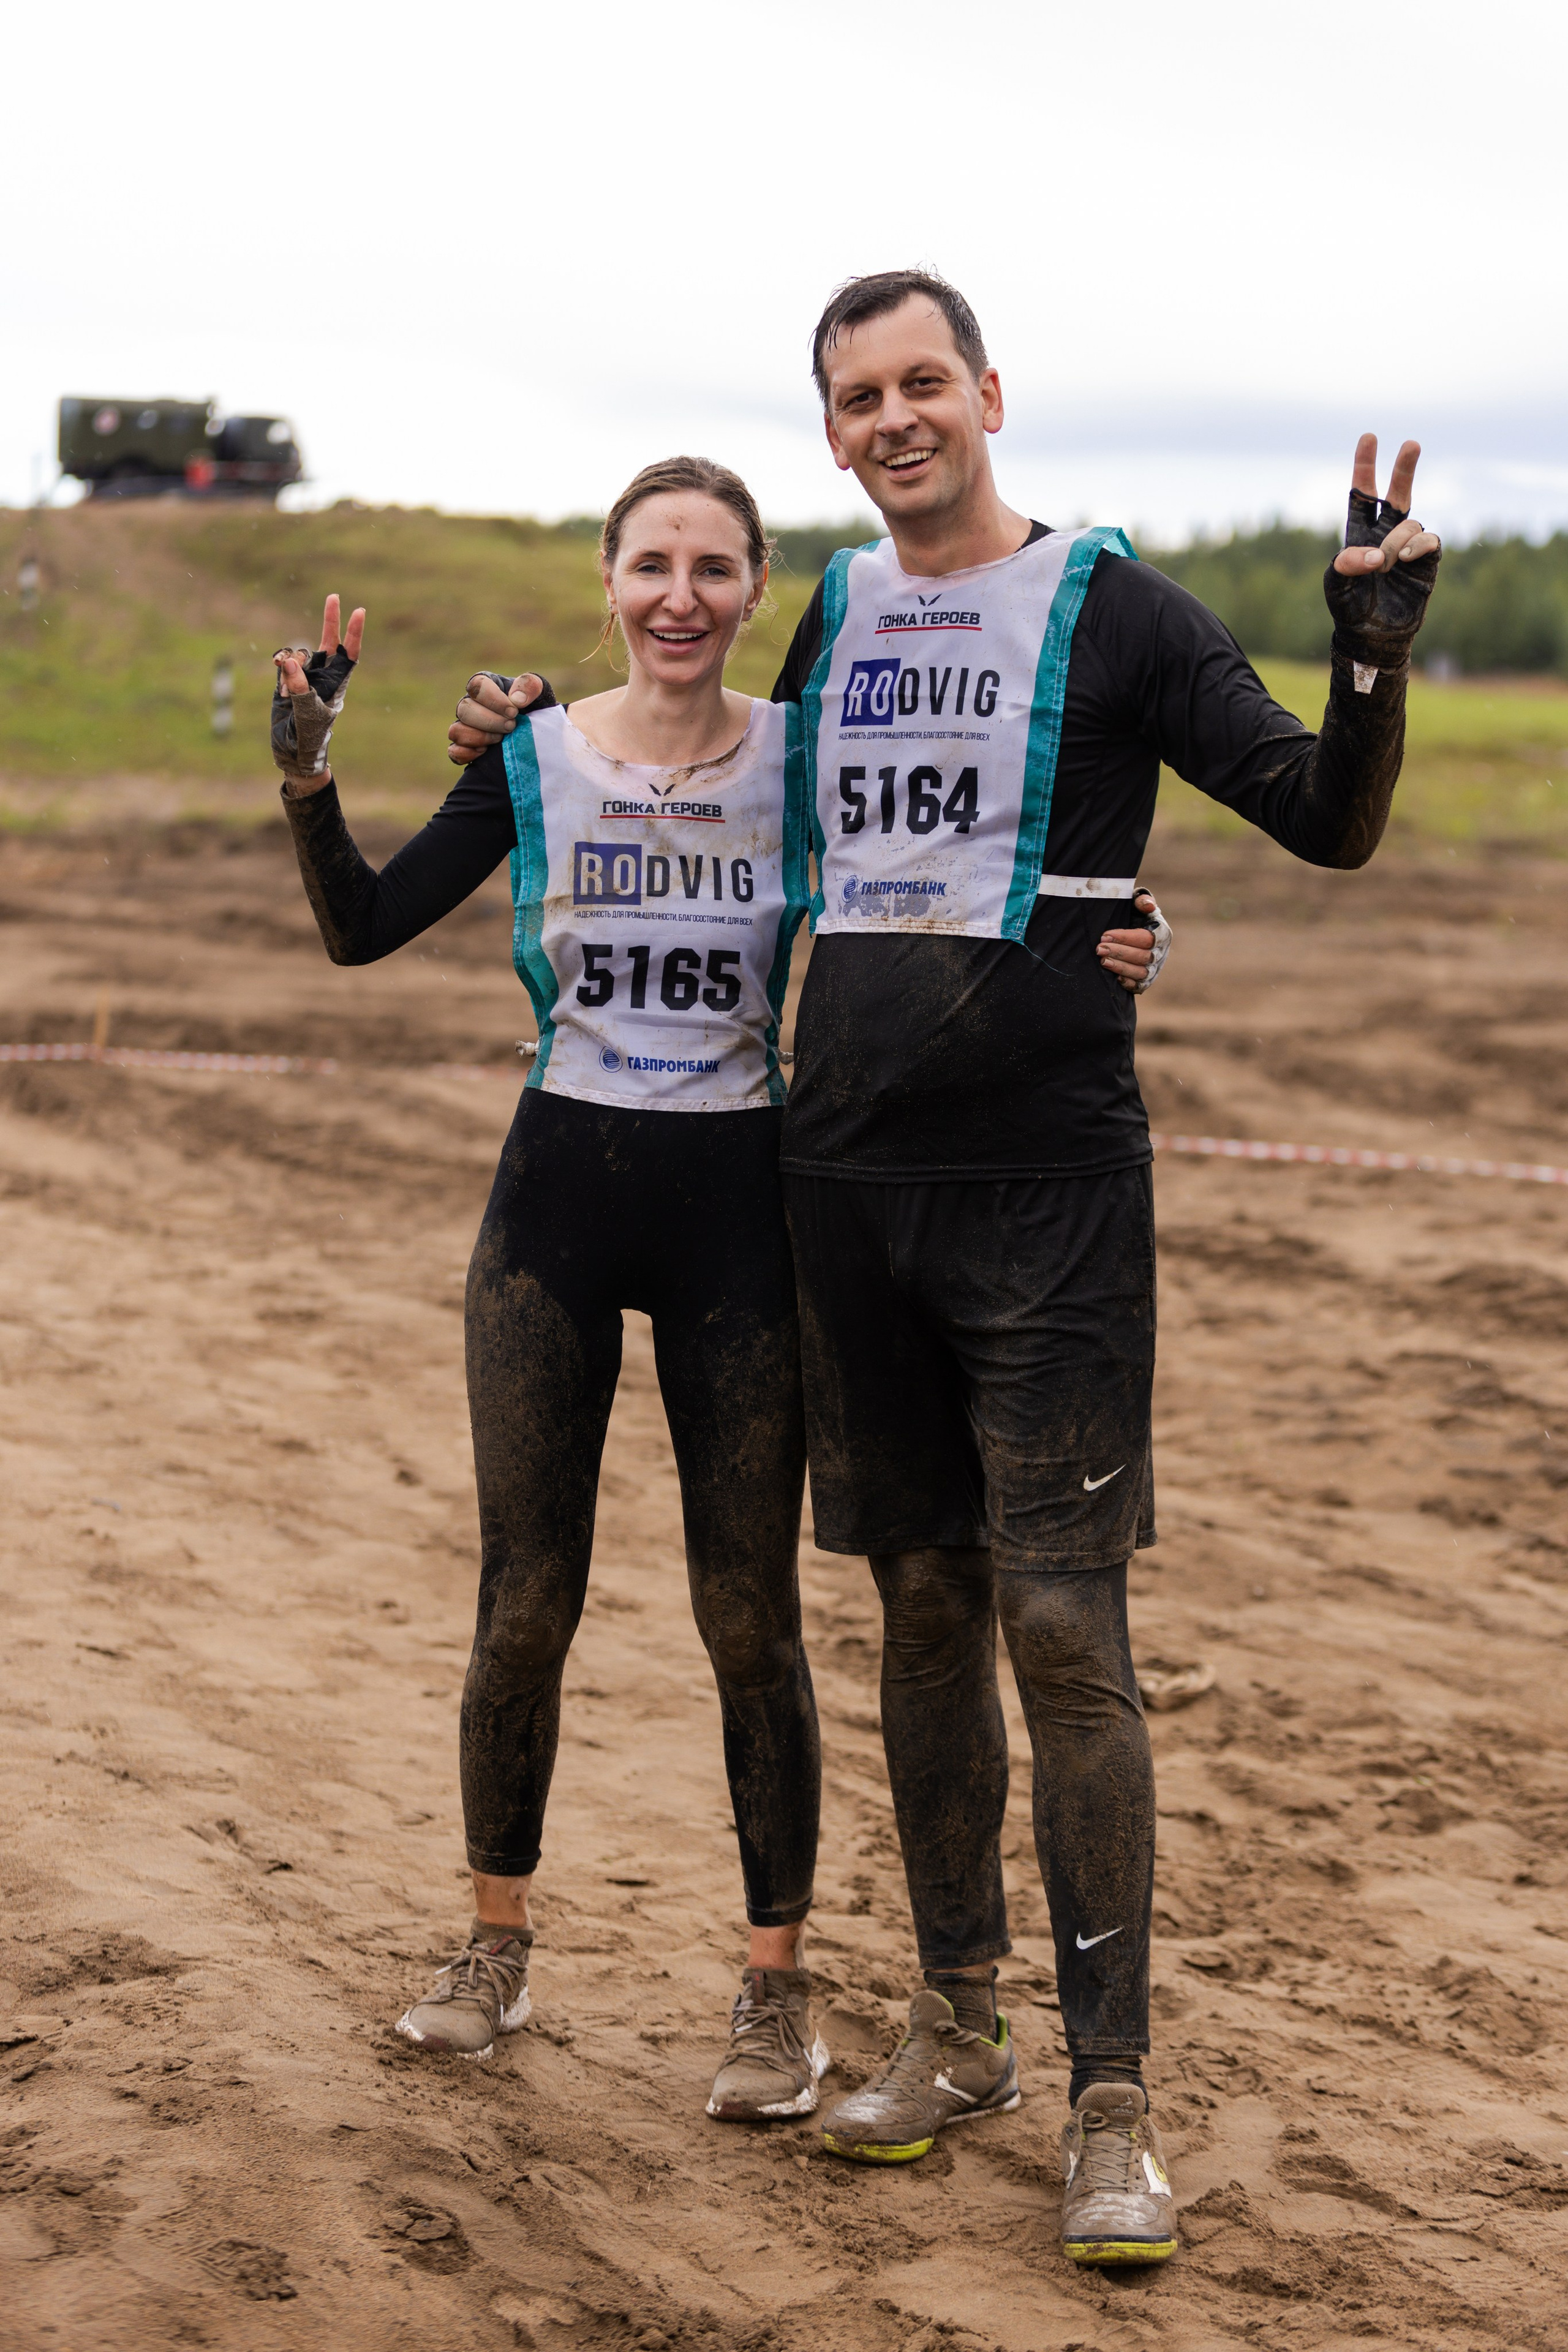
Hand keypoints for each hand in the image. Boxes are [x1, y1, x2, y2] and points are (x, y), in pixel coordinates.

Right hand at [272, 593, 365, 793]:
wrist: (293, 753)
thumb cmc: (309, 738)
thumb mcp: (306, 714)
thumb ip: (298, 688)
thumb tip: (289, 661)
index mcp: (336, 684)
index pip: (349, 654)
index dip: (354, 633)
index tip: (359, 611)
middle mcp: (323, 677)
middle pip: (329, 643)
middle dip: (331, 620)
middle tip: (334, 596)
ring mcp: (304, 677)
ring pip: (298, 653)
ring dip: (291, 664)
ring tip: (287, 691)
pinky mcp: (286, 681)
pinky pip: (283, 663)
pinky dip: (280, 669)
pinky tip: (280, 690)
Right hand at [447, 671, 544, 764]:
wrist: (536, 733)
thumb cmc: (534, 708)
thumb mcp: (539, 691)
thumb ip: (529, 686)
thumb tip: (516, 699)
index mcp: (485, 686)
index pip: (476, 686)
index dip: (493, 700)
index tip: (513, 711)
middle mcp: (470, 705)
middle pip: (464, 709)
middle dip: (489, 721)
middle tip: (511, 727)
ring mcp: (464, 727)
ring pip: (456, 731)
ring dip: (479, 737)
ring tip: (500, 740)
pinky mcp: (464, 747)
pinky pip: (453, 751)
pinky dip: (467, 753)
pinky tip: (486, 752)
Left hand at [1097, 889, 1171, 993]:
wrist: (1132, 928)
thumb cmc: (1134, 915)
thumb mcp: (1137, 904)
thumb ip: (1142, 900)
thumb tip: (1148, 905)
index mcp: (1162, 933)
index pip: (1146, 938)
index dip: (1125, 938)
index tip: (1105, 935)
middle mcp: (1160, 952)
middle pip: (1143, 956)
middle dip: (1119, 953)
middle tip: (1099, 948)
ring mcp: (1154, 968)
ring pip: (1141, 972)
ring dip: (1121, 967)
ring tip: (1103, 961)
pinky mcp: (1146, 980)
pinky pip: (1140, 986)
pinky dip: (1129, 983)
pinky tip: (1115, 979)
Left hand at [1325, 436, 1440, 663]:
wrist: (1373, 636)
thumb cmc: (1349, 609)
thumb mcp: (1335, 586)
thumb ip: (1346, 565)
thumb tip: (1376, 555)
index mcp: (1359, 533)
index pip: (1363, 494)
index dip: (1365, 467)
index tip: (1369, 438)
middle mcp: (1385, 534)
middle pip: (1397, 493)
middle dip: (1403, 468)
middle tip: (1411, 444)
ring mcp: (1408, 546)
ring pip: (1411, 523)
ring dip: (1396, 539)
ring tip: (1386, 562)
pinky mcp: (1426, 561)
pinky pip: (1429, 541)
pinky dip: (1416, 546)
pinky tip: (1403, 558)